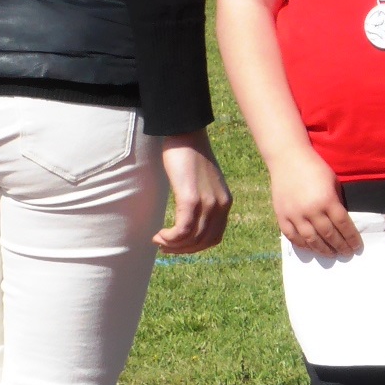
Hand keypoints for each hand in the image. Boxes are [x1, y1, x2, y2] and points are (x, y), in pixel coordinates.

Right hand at [153, 132, 229, 253]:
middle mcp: (220, 205)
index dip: (194, 247)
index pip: (214, 237)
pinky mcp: (191, 198)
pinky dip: (170, 237)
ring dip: (173, 245)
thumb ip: (203, 200)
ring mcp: (207, 203)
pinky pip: (183, 230)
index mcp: (225, 202)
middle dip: (182, 250)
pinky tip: (159, 234)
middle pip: (203, 242)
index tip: (178, 245)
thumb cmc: (190, 156)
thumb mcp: (203, 182)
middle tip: (164, 247)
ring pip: (192, 239)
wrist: (186, 134)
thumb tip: (189, 219)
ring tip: (159, 240)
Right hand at [269, 150, 358, 256]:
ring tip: (332, 254)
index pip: (343, 225)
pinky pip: (292, 236)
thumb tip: (342, 223)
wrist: (288, 158)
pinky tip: (311, 248)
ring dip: (323, 250)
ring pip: (311, 240)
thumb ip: (337, 202)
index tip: (357, 247)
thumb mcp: (333, 182)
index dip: (351, 238)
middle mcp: (311, 210)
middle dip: (340, 246)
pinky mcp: (282, 216)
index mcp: (327, 200)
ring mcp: (295, 214)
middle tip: (347, 253)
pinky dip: (302, 245)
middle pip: (329, 235)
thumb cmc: (314, 168)